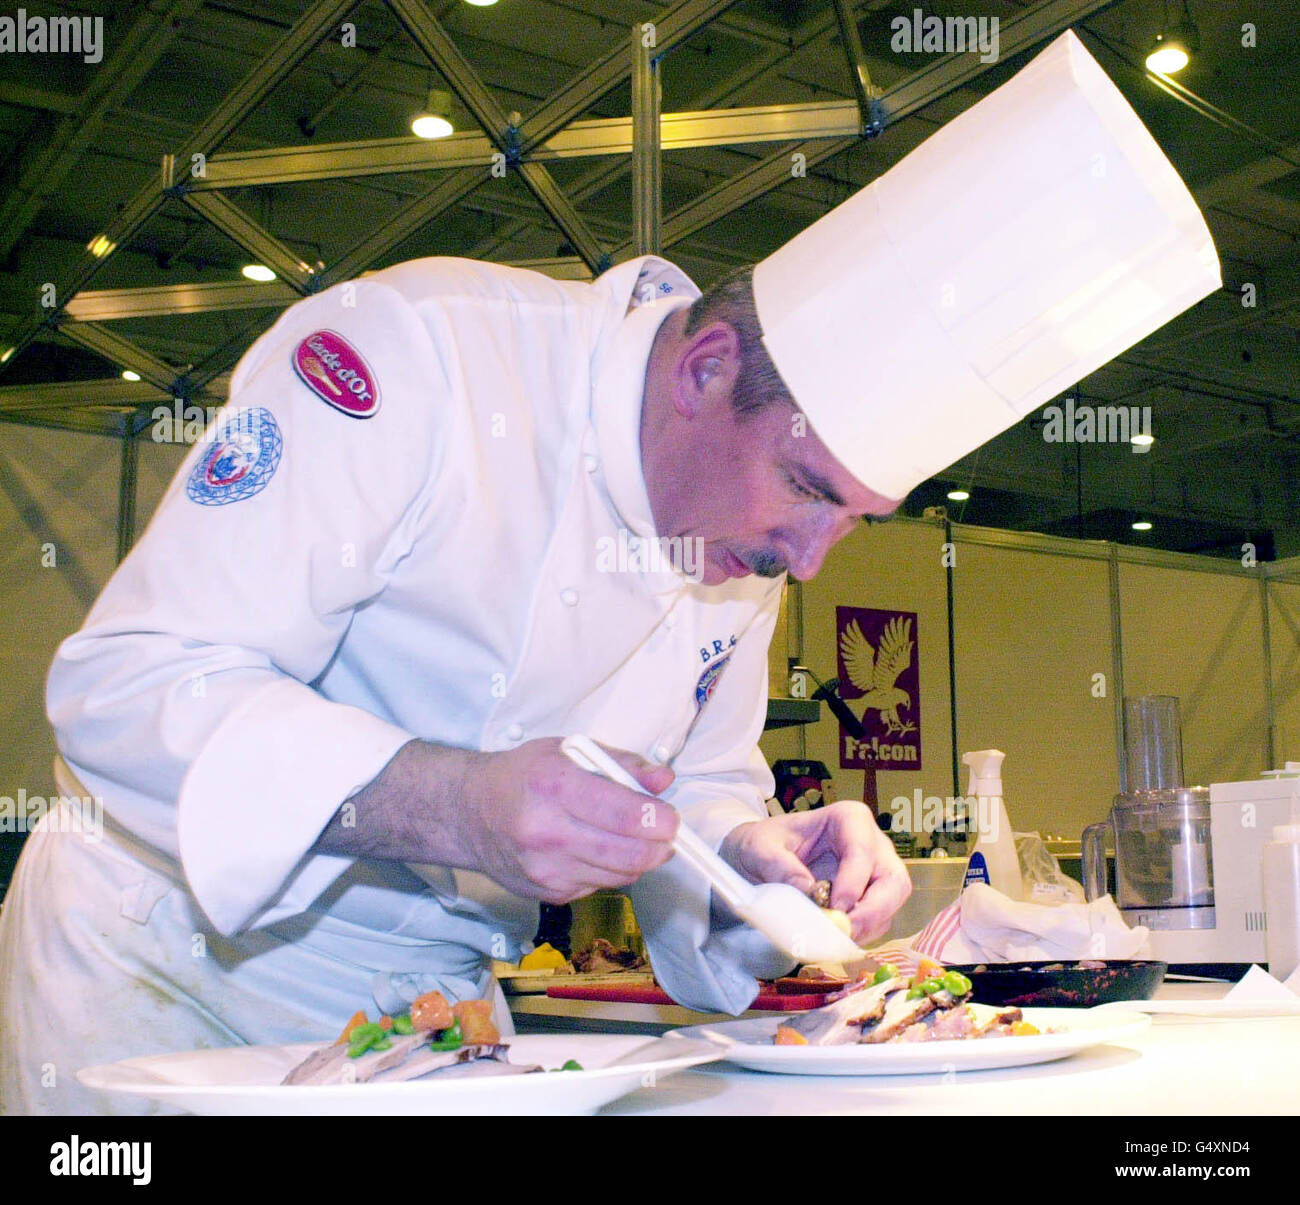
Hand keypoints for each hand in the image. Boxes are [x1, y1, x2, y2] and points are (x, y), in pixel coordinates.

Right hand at [459, 738, 678, 902]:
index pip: (623, 813)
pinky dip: (609, 870)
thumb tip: (663, 780)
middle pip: (629, 855)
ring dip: (638, 859)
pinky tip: (593, 849)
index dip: (659, 820)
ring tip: (628, 837)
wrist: (468, 813)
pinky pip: (600, 886)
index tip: (671, 818)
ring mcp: (546, 869)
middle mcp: (547, 831)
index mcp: (554, 785)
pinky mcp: (547, 894)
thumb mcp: (569, 751)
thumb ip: (621, 763)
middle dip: (660, 846)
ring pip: (621, 875)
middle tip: (664, 833)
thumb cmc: (522, 776)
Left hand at [718, 801, 910, 944]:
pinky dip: (862, 934)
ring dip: (867, 926)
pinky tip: (835, 938)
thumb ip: (779, 866)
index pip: (863, 850)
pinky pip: (879, 920)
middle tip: (844, 930)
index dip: (853, 882)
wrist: (760, 859)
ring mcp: (875, 872)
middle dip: (874, 910)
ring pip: (891, 904)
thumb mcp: (759, 848)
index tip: (834, 907)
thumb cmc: (765, 844)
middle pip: (893, 879)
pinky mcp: (870, 898)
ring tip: (834, 938)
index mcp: (848, 819)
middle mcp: (871, 844)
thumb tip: (809, 890)